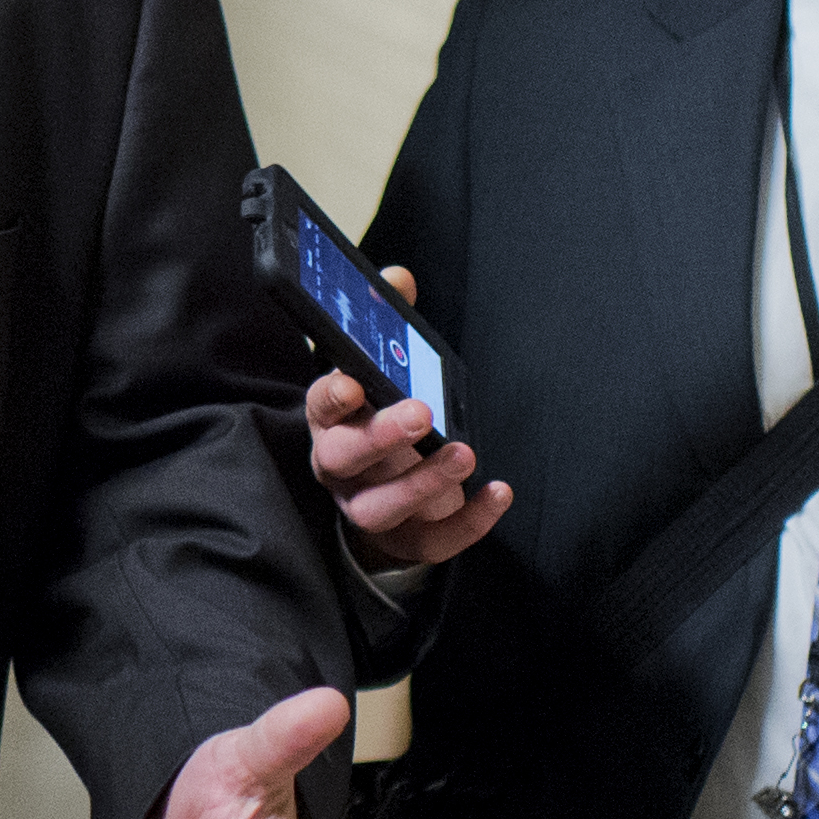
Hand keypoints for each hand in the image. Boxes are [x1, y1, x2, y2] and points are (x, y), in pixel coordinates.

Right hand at [309, 264, 507, 568]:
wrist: (386, 499)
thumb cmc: (383, 423)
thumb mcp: (384, 375)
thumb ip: (388, 326)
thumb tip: (399, 278)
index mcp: (333, 421)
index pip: (320, 407)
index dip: (333, 397)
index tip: (353, 383)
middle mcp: (341, 467)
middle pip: (344, 459)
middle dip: (380, 437)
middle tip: (420, 413)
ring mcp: (368, 507)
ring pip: (381, 506)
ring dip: (421, 482)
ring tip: (463, 453)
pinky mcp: (405, 540)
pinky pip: (431, 541)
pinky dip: (467, 522)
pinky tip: (497, 493)